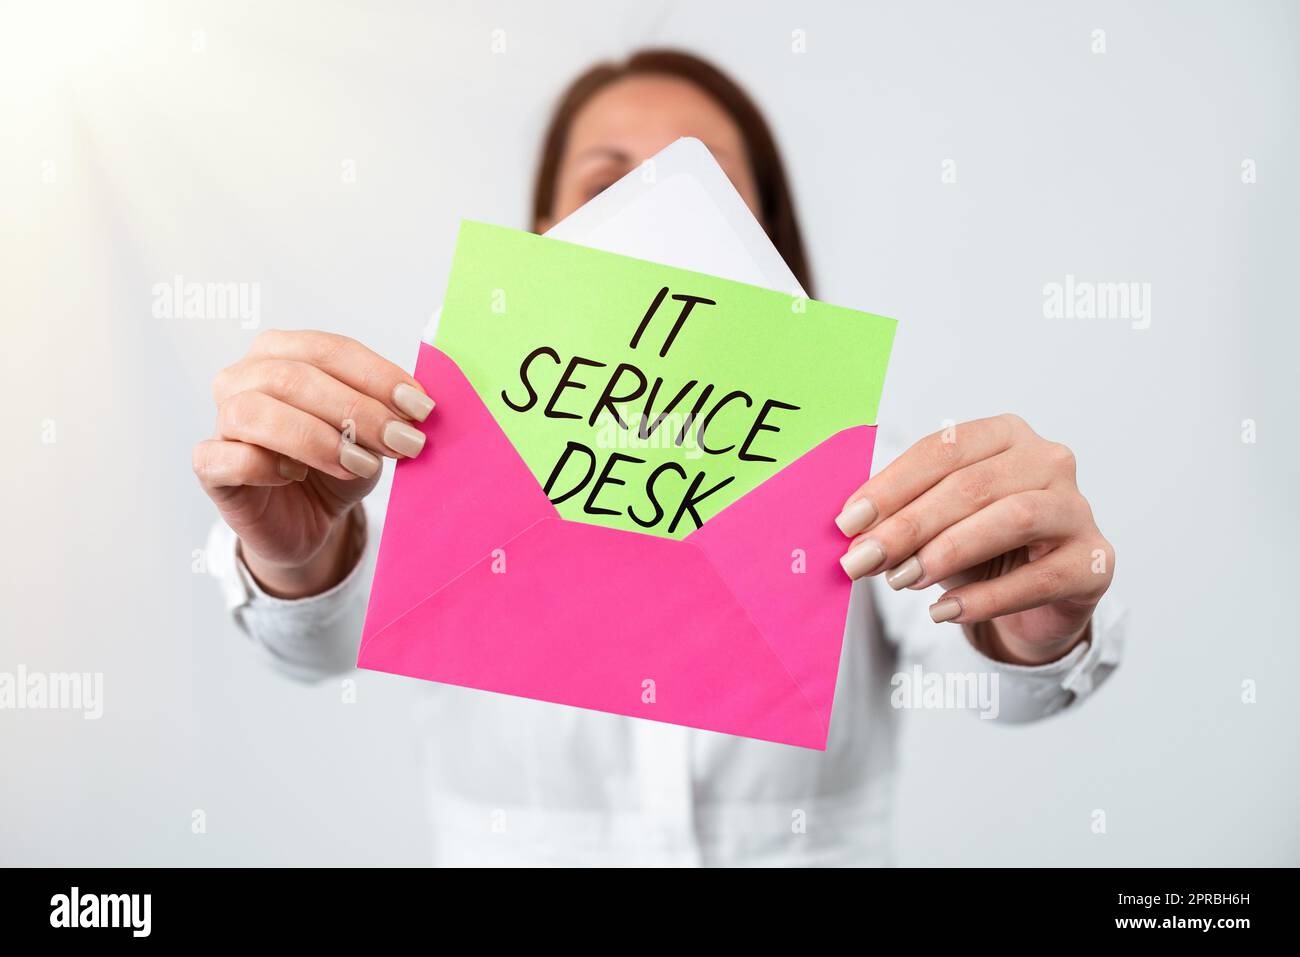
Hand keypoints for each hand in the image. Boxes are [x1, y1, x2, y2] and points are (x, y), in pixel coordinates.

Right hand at [193, 330, 433, 597]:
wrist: (308, 521)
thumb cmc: (337, 466)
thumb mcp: (371, 435)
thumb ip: (387, 412)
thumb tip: (418, 406)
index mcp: (282, 352)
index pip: (328, 350)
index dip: (377, 375)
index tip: (421, 407)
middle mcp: (243, 377)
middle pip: (294, 377)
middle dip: (358, 410)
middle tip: (404, 441)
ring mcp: (221, 420)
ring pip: (255, 412)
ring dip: (319, 439)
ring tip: (362, 465)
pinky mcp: (210, 466)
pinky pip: (229, 456)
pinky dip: (267, 465)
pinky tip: (296, 476)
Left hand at [834, 414, 1113, 664]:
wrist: (1040, 597)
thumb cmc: (982, 546)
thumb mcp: (938, 523)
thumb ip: (902, 518)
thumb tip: (853, 533)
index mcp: (1005, 435)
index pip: (944, 449)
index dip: (891, 485)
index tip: (848, 521)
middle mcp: (1048, 461)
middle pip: (971, 486)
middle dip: (907, 525)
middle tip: (862, 560)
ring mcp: (1077, 509)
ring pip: (1012, 519)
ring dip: (947, 551)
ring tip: (902, 580)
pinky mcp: (1094, 561)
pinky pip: (1039, 578)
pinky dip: (986, 597)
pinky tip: (943, 612)